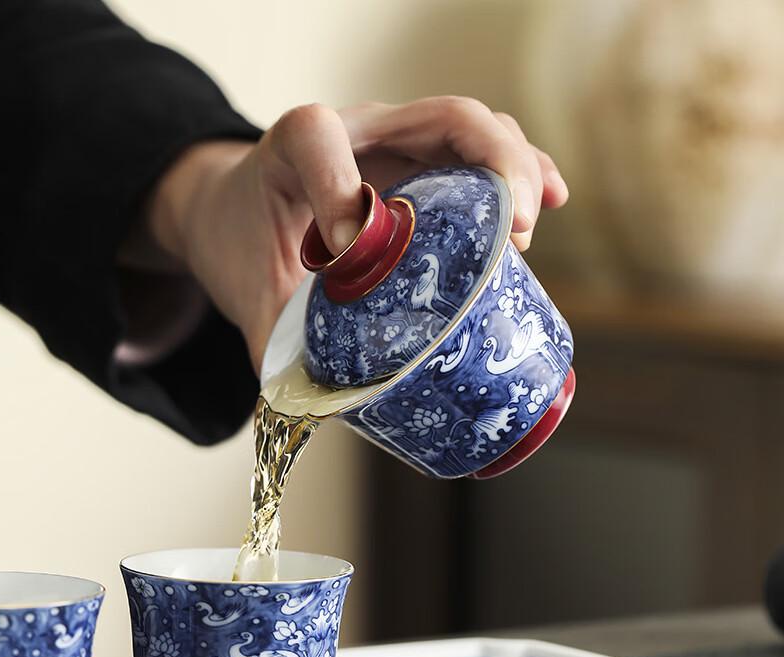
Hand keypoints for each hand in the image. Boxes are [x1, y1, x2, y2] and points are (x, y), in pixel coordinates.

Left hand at [127, 97, 568, 374]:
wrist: (235, 214)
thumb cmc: (243, 245)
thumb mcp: (246, 295)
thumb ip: (274, 345)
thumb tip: (321, 411)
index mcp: (296, 147)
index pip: (321, 139)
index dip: (339, 186)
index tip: (347, 250)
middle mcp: (359, 132)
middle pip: (445, 118)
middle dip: (495, 166)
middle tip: (513, 232)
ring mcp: (398, 145)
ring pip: (476, 131)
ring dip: (518, 170)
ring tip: (529, 227)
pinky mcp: (423, 168)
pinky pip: (481, 156)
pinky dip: (522, 174)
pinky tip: (549, 204)